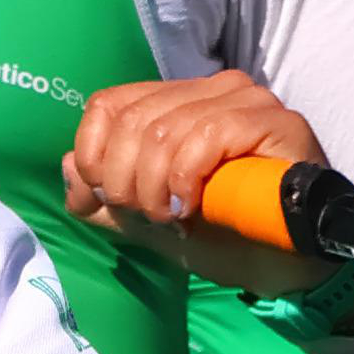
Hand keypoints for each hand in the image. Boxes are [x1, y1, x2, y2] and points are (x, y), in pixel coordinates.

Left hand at [65, 71, 329, 288]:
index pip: (109, 105)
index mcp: (177, 101)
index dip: (92, 155)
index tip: (104, 202)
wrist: (284, 266)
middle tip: (147, 215)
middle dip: (124, 181)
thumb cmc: (222, 235)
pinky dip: (186, 177)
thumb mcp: (147, 219)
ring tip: (172, 216)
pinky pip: (205, 135)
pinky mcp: (273, 119)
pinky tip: (194, 206)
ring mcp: (245, 99)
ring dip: (155, 186)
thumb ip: (104, 197)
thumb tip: (69, 167)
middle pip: (132, 121)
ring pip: (164, 130)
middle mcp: (211, 88)